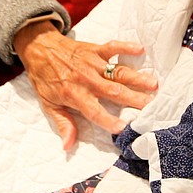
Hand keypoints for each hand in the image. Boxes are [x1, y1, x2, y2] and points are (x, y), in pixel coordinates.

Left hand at [13, 21, 156, 150]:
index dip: (107, 120)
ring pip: (118, 71)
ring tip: (154, 83)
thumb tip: (67, 146)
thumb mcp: (48, 104)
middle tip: (151, 106)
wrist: (38, 49)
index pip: (94, 111)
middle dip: (133, 99)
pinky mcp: (95, 49)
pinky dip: (126, 46)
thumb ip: (62, 124)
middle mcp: (86, 79)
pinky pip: (113, 47)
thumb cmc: (45, 78)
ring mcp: (92, 63)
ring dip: (136, 77)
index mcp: (75, 94)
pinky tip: (141, 48)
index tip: (123, 128)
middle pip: (113, 91)